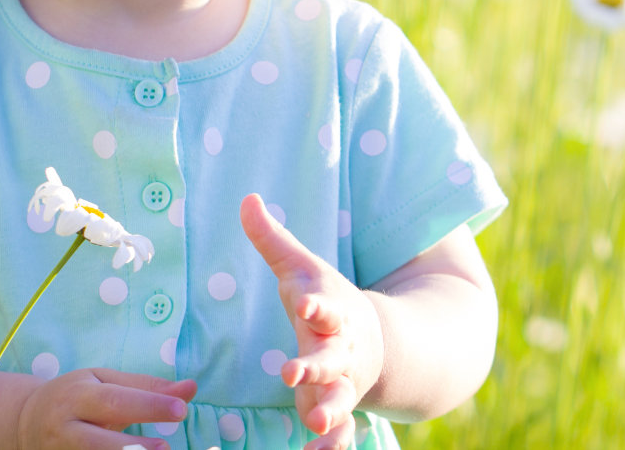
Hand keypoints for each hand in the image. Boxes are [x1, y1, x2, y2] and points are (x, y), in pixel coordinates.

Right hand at [14, 368, 196, 449]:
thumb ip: (146, 386)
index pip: (117, 401)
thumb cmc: (76, 395)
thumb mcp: (105, 381)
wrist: (25, 421)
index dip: (148, 405)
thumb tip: (191, 388)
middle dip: (134, 447)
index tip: (181, 408)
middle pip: (100, 441)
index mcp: (79, 396)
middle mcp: (67, 428)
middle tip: (167, 449)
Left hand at [240, 193, 384, 449]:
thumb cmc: (325, 302)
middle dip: (316, 366)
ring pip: (339, 398)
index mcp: (331, 313)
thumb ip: (273, 241)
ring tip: (314, 423)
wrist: (378, 342)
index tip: (305, 303)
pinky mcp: (336, 409)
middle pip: (331, 357)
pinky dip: (331, 444)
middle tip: (295, 374)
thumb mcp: (301, 271)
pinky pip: (339, 431)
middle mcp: (341, 349)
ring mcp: (342, 382)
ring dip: (329, 411)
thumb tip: (246, 198)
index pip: (325, 306)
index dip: (317, 305)